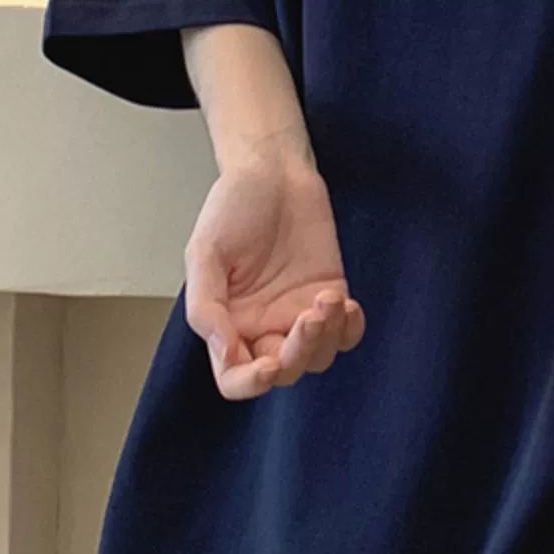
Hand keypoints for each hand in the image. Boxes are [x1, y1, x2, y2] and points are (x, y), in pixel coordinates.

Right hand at [184, 149, 364, 399]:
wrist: (273, 171)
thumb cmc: (233, 207)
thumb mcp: (204, 253)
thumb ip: (206, 306)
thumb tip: (224, 351)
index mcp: (228, 322)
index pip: (234, 377)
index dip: (250, 382)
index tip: (267, 365)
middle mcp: (263, 326)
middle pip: (282, 372)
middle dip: (297, 353)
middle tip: (307, 317)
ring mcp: (298, 315)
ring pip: (317, 359)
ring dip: (325, 338)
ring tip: (327, 299)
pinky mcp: (330, 297)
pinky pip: (346, 336)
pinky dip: (350, 329)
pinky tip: (346, 304)